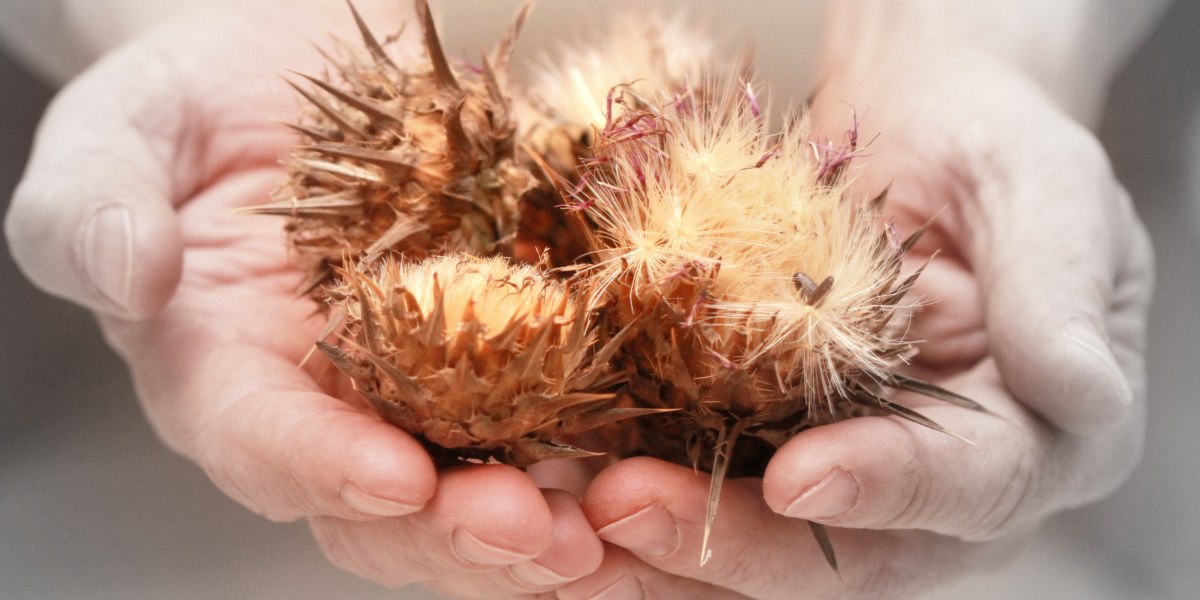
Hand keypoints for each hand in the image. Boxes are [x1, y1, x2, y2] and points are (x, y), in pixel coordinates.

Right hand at [4, 4, 601, 596]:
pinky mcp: (504, 348)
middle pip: (389, 507)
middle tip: (541, 536)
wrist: (295, 78)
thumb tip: (127, 274)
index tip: (394, 479)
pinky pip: (555, 416)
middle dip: (461, 533)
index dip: (324, 472)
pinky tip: (656, 463)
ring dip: (549, 525)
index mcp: (226, 377)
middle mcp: (331, 408)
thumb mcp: (117, 133)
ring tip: (616, 530)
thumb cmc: (190, 111)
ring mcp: (424, 387)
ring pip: (483, 486)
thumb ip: (92, 208)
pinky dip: (605, 451)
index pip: (265, 445)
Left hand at [558, 51, 1152, 598]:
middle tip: (627, 507)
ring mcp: (840, 468)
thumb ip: (1058, 288)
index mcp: (1036, 439)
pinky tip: (555, 469)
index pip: (974, 484)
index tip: (800, 476)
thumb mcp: (1047, 191)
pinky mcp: (761, 436)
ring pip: (754, 539)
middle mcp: (935, 486)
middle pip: (844, 548)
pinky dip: (626, 478)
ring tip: (564, 509)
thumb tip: (1077, 389)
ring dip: (655, 536)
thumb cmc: (990, 147)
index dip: (889, 487)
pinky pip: (696, 473)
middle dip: (732, 540)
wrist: (911, 130)